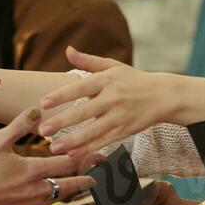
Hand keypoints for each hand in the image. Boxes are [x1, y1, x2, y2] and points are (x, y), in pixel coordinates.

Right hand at [0, 106, 95, 204]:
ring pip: (53, 197)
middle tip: (99, 179)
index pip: (66, 165)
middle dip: (84, 181)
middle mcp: (32, 189)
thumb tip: (39, 109)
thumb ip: (20, 126)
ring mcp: (23, 202)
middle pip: (65, 186)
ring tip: (78, 188)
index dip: (85, 160)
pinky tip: (45, 195)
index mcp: (31, 171)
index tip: (100, 157)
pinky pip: (37, 203)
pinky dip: (48, 198)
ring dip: (67, 192)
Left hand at [37, 47, 172, 156]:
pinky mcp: (124, 131)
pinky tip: (72, 154)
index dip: (62, 95)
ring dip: (72, 141)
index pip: (81, 87)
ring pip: (93, 131)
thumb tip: (68, 50)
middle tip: (41, 130)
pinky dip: (88, 149)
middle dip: (62, 122)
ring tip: (53, 147)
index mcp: (107, 80)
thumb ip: (88, 61)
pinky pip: (103, 141)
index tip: (44, 103)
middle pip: (84, 112)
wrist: (163, 96)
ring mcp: (119, 117)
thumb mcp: (112, 66)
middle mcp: (113, 98)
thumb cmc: (132, 79)